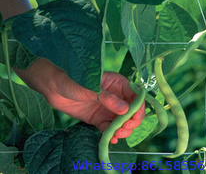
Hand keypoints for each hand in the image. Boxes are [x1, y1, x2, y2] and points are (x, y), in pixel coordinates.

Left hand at [14, 58, 144, 143]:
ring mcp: (108, 108)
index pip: (136, 96)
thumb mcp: (92, 88)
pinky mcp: (98, 118)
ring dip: (123, 130)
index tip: (133, 119)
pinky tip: (111, 139)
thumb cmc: (73, 80)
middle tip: (124, 129)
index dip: (138, 108)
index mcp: (118, 84)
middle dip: (131, 122)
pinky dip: (111, 134)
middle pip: (132, 111)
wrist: (53, 87)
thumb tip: (126, 110)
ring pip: (122, 121)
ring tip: (117, 135)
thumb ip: (108, 99)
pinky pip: (109, 127)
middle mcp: (116, 96)